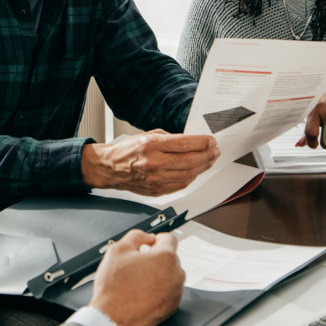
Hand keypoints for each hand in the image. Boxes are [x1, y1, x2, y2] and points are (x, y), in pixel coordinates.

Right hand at [81, 132, 218, 195]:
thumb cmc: (128, 150)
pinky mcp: (157, 190)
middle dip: (207, 155)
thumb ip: (170, 138)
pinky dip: (192, 177)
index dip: (202, 142)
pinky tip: (196, 170)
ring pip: (188, 175)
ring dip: (203, 167)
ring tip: (209, 160)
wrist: (110, 168)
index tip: (211, 141)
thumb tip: (193, 141)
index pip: (184, 144)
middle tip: (215, 151)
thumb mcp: (148, 135)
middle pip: (190, 161)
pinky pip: (181, 185)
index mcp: (151, 146)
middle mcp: (154, 163)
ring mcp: (156, 179)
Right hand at [90, 229, 185, 325]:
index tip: (149, 244)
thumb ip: (136, 236)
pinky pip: (168, 291)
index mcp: (166, 258)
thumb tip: (147, 237)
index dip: (156, 239)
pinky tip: (142, 293)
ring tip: (138, 281)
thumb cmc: (114, 287)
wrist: (112, 318)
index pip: (169, 239)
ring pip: (170, 275)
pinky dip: (159, 290)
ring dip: (158, 274)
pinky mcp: (172, 306)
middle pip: (170, 258)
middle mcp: (176, 274)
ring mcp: (176, 292)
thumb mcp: (118, 250)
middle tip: (137, 265)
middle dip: (156, 259)